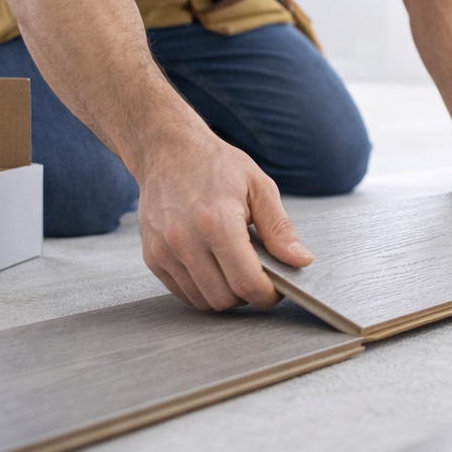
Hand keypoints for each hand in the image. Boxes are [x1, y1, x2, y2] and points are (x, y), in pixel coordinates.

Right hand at [136, 129, 312, 309]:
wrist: (167, 150)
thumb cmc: (215, 164)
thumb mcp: (259, 187)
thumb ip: (280, 228)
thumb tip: (300, 260)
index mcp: (218, 223)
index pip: (247, 283)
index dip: (268, 294)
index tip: (277, 288)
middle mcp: (186, 241)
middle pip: (224, 298)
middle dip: (247, 296)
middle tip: (259, 278)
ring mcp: (164, 251)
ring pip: (201, 300)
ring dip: (224, 295)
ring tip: (235, 270)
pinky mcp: (152, 257)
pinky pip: (181, 292)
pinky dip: (202, 290)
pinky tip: (214, 269)